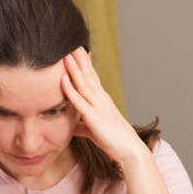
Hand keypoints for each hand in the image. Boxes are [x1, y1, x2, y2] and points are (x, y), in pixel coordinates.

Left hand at [61, 47, 147, 163]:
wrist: (129, 151)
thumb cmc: (112, 140)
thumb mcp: (93, 130)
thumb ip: (82, 126)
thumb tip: (72, 126)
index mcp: (101, 100)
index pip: (91, 77)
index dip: (84, 63)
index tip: (77, 50)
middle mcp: (101, 99)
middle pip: (88, 74)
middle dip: (79, 59)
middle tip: (70, 42)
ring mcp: (98, 106)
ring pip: (84, 83)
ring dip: (74, 68)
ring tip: (66, 53)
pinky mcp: (94, 117)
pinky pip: (80, 101)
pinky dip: (71, 89)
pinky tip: (63, 79)